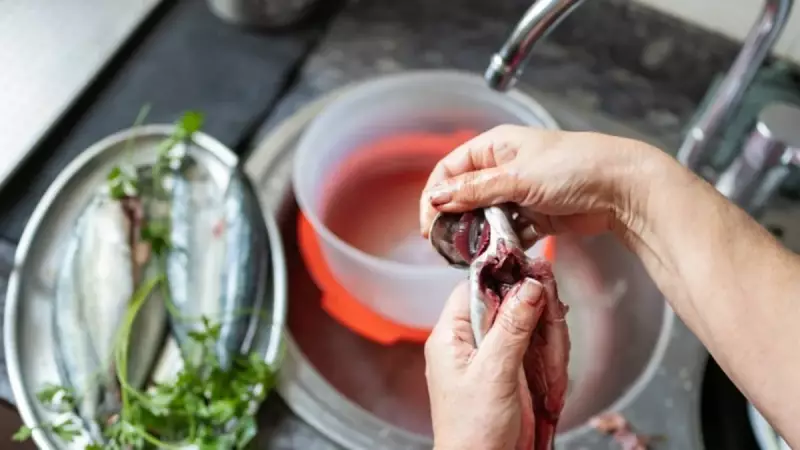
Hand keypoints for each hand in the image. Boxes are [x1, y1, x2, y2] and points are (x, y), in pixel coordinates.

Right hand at [419, 125, 668, 245]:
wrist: (621, 188)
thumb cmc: (573, 167)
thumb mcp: (517, 177)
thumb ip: (475, 191)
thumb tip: (437, 199)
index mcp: (495, 147)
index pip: (450, 169)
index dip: (436, 195)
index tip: (430, 223)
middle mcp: (504, 167)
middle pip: (465, 194)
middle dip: (454, 217)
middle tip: (446, 244)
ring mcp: (520, 192)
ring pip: (485, 215)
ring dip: (477, 233)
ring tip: (470, 252)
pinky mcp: (536, 215)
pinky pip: (508, 230)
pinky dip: (501, 242)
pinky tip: (496, 254)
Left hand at [425, 279, 544, 449]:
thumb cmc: (472, 431)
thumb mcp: (494, 374)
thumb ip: (511, 328)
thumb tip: (528, 287)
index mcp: (450, 336)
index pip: (474, 288)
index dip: (503, 279)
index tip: (533, 277)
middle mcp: (465, 342)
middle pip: (502, 304)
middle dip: (532, 310)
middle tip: (554, 315)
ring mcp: (487, 357)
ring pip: (521, 326)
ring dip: (543, 335)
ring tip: (555, 356)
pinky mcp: (505, 371)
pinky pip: (528, 348)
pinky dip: (545, 354)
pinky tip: (554, 368)